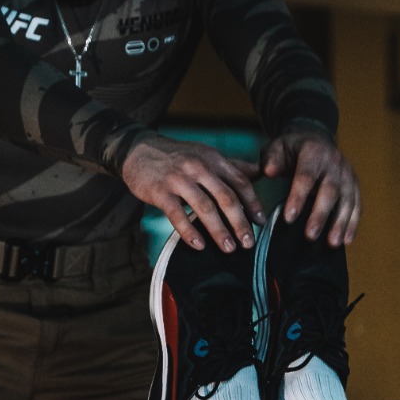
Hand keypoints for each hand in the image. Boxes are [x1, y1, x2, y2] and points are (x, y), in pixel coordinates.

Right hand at [120, 135, 259, 253]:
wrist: (137, 151)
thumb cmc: (177, 157)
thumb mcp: (205, 155)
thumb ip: (231, 166)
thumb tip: (260, 172)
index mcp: (213, 159)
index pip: (239, 182)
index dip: (253, 203)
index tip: (261, 222)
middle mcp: (199, 167)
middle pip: (226, 197)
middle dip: (240, 222)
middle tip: (249, 243)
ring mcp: (178, 179)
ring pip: (204, 208)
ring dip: (219, 230)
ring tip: (229, 248)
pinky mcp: (160, 192)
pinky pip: (177, 215)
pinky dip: (189, 232)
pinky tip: (199, 246)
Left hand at [261, 133, 360, 246]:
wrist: (316, 140)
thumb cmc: (292, 150)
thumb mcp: (276, 148)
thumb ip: (272, 159)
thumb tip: (269, 171)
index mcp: (313, 152)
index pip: (306, 176)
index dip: (298, 197)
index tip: (289, 218)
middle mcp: (334, 162)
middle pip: (330, 190)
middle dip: (320, 214)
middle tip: (310, 235)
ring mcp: (347, 174)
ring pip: (347, 199)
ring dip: (340, 222)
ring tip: (332, 243)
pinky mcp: (354, 185)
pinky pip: (357, 205)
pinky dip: (353, 223)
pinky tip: (347, 240)